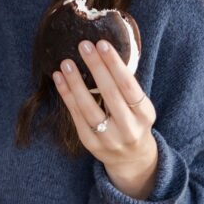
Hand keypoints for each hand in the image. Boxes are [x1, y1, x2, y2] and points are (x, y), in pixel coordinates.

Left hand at [53, 39, 158, 196]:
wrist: (132, 159)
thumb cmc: (134, 121)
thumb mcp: (140, 107)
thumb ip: (126, 86)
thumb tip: (103, 52)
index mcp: (144, 115)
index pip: (129, 86)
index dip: (115, 65)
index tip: (102, 44)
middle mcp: (128, 128)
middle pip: (110, 94)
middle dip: (96, 67)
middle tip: (84, 45)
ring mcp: (108, 138)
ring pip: (89, 108)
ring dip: (76, 83)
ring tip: (66, 63)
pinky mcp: (90, 144)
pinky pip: (76, 117)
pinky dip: (67, 96)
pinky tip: (59, 79)